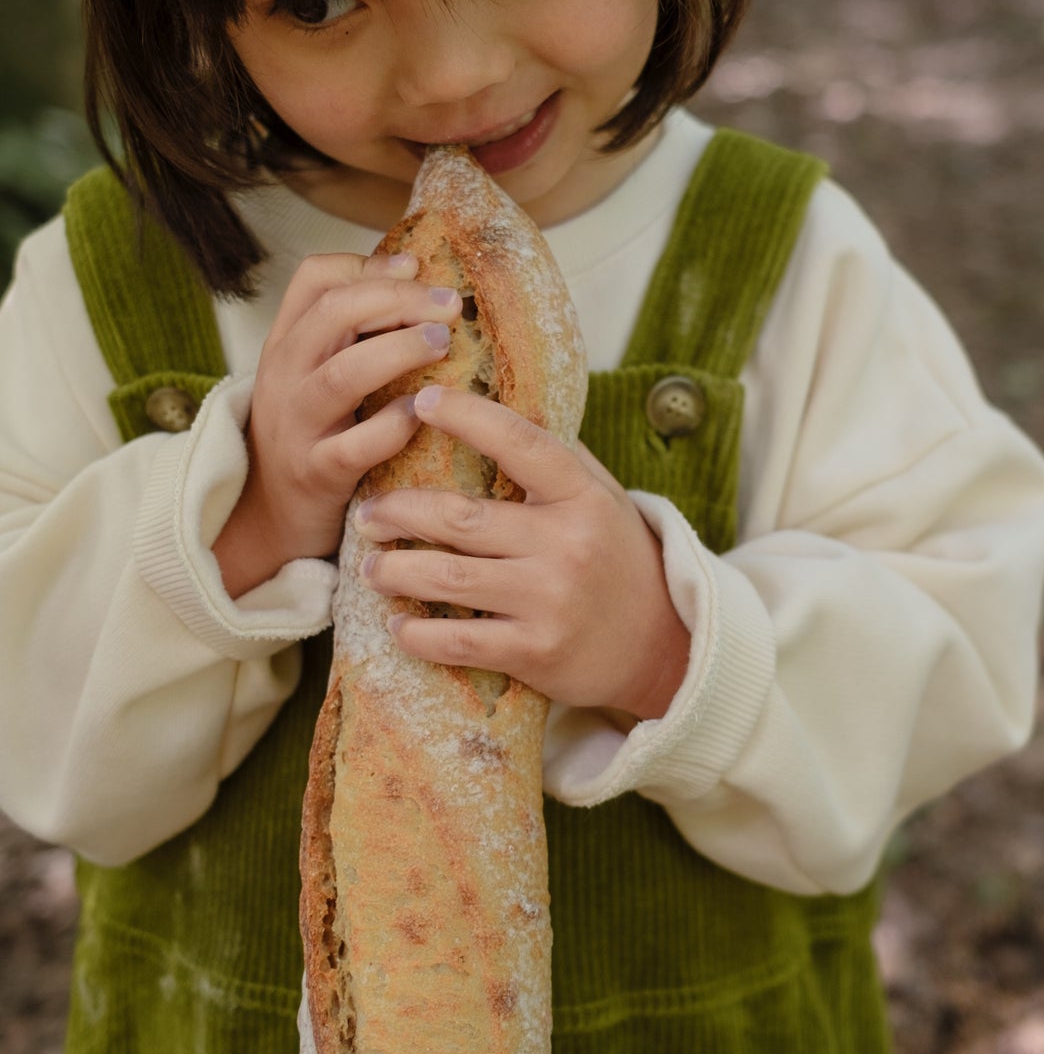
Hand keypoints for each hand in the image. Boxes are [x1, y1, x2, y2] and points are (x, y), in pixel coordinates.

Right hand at [214, 250, 461, 598]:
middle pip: (333, 313)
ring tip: (442, 342)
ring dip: (399, 351)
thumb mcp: (318, 372)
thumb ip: (355, 329)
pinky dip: (392, 425)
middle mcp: (285, 375)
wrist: (269, 516)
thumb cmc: (312, 433)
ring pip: (343, 374)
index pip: (314, 278)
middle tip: (449, 305)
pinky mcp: (315, 473)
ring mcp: (296, 425)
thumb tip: (418, 273)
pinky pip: (355, 446)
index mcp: (287, 341)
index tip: (416, 266)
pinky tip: (423, 413)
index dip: (368, 265)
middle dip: (396, 299)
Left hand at [355, 384, 691, 721]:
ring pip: (447, 577)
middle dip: (398, 512)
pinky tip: (398, 624)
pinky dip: (417, 632)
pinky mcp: (536, 651)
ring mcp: (550, 600)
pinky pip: (458, 639)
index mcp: (582, 496)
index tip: (421, 401)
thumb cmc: (619, 561)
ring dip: (394, 570)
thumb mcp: (605, 500)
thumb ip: (558, 461)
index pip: (518, 443)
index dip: (466, 417)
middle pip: (459, 517)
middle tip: (367, 513)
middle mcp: (566, 544)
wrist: (665, 648)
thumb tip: (498, 408)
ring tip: (371, 566)